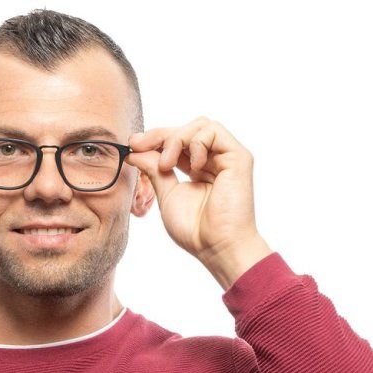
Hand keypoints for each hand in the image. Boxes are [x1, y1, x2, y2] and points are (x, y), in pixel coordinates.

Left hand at [125, 116, 269, 272]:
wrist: (216, 247)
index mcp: (197, 169)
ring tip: (167, 165)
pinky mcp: (239, 157)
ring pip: (200, 125)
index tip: (133, 145)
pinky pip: (214, 131)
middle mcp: (214, 160)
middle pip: (187, 129)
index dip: (155, 139)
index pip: (177, 142)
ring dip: (176, 139)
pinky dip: (196, 143)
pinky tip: (192, 166)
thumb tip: (135, 151)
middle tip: (139, 145)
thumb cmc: (195, 229)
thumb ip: (154, 170)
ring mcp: (227, 158)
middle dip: (160, 134)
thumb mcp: (167, 195)